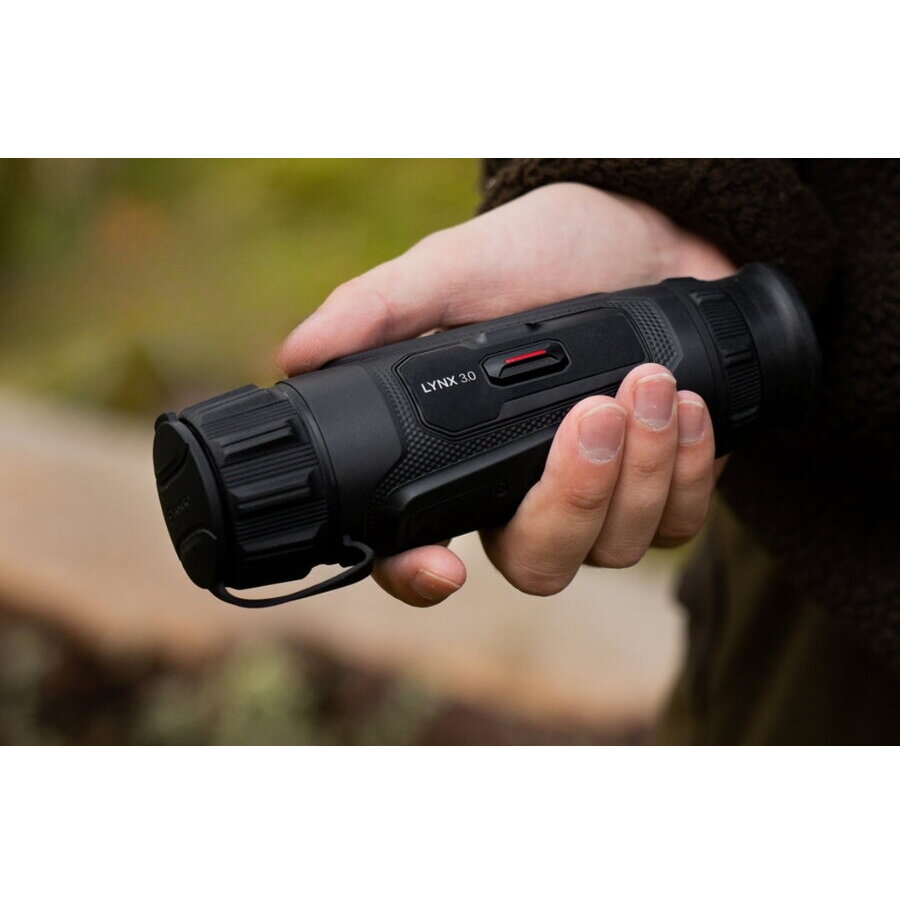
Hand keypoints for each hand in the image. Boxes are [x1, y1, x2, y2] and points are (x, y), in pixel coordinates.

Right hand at [279, 183, 734, 604]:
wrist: (649, 234)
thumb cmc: (547, 252)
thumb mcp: (459, 268)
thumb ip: (384, 308)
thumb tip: (295, 353)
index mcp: (462, 460)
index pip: (420, 548)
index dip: (419, 578)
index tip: (445, 568)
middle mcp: (524, 495)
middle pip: (537, 564)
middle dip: (569, 498)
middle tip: (590, 413)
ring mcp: (599, 502)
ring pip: (613, 549)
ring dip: (638, 470)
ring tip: (649, 382)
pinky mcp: (665, 492)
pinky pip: (677, 524)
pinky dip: (686, 468)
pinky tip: (688, 406)